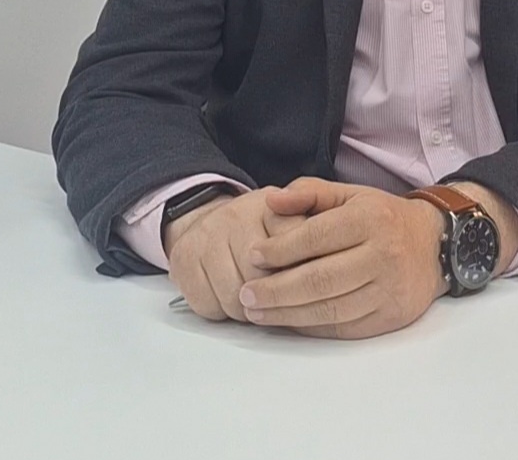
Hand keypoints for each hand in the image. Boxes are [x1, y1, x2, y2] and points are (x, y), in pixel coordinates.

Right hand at [165, 188, 305, 322]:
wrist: (205, 220)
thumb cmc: (256, 229)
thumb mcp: (292, 219)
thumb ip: (316, 233)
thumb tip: (334, 257)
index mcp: (269, 207)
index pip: (293, 247)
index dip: (302, 275)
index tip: (307, 286)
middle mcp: (235, 217)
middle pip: (263, 279)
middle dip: (274, 298)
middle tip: (279, 300)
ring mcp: (206, 239)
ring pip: (235, 298)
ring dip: (248, 310)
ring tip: (254, 298)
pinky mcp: (183, 262)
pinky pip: (209, 305)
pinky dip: (221, 311)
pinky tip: (227, 295)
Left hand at [237, 178, 447, 339]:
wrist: (434, 246)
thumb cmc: (383, 217)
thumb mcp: (350, 194)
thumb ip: (310, 193)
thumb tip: (271, 201)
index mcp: (369, 218)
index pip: (316, 237)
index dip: (281, 249)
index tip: (253, 256)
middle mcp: (382, 254)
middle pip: (320, 279)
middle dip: (276, 290)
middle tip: (246, 294)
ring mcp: (388, 289)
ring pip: (330, 308)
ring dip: (287, 314)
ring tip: (258, 313)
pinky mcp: (391, 317)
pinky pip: (344, 326)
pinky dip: (312, 327)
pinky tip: (288, 322)